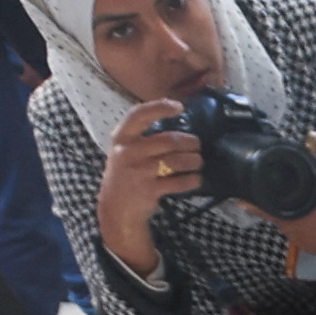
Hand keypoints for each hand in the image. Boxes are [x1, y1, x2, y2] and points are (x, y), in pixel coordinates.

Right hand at [93, 96, 200, 276]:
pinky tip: (196, 178)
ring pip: (177, 161)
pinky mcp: (150, 190)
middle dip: (190, 142)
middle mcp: (128, 152)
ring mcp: (139, 172)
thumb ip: (143, 135)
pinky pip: (179, 182)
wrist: (117, 207)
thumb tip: (175, 117)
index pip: (139, 115)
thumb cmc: (127, 172)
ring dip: (194, 161)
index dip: (159, 107)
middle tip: (197, 145)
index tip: (179, 106)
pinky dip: (192, 179)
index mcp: (121, 138)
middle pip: (168, 140)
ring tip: (198, 162)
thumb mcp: (125, 150)